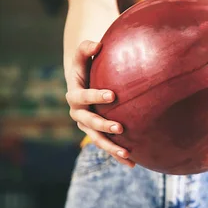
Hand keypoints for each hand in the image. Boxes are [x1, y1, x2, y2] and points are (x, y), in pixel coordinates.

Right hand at [65, 40, 133, 167]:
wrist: (84, 83)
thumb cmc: (88, 66)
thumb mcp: (84, 57)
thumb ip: (86, 49)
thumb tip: (97, 43)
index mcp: (74, 94)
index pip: (82, 96)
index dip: (95, 96)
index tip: (113, 94)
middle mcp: (78, 113)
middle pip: (88, 123)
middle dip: (103, 126)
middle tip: (119, 127)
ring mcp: (87, 126)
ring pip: (97, 139)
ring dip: (111, 147)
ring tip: (127, 153)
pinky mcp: (97, 135)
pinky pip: (107, 146)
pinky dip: (118, 156)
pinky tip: (133, 163)